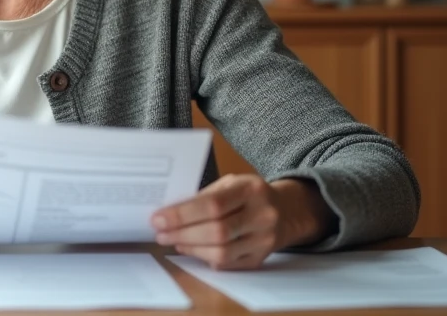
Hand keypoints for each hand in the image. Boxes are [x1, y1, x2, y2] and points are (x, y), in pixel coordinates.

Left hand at [151, 175, 333, 269]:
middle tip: (160, 233)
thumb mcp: (232, 183)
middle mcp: (262, 215)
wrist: (287, 210)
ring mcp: (264, 240)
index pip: (213, 204)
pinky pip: (228, 264)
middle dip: (182, 233)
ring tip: (173, 240)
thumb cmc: (250, 194)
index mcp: (251, 189)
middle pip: (216, 231)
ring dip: (191, 248)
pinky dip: (205, 258)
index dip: (182, 214)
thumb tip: (170, 211)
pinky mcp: (261, 258)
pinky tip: (191, 249)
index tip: (159, 218)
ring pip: (222, 252)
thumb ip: (205, 195)